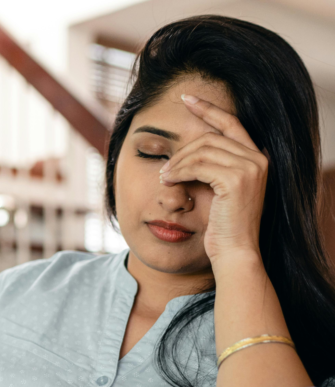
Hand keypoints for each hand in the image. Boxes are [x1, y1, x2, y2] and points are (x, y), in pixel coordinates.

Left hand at [159, 94, 268, 266]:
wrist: (235, 252)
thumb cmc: (223, 227)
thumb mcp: (217, 191)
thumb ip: (209, 168)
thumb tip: (183, 153)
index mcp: (257, 158)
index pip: (231, 123)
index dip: (208, 109)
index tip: (187, 99)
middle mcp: (258, 158)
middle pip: (210, 138)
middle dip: (182, 151)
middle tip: (165, 169)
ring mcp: (250, 168)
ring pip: (202, 150)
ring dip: (177, 163)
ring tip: (164, 178)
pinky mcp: (237, 179)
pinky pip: (198, 165)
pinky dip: (180, 171)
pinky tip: (169, 181)